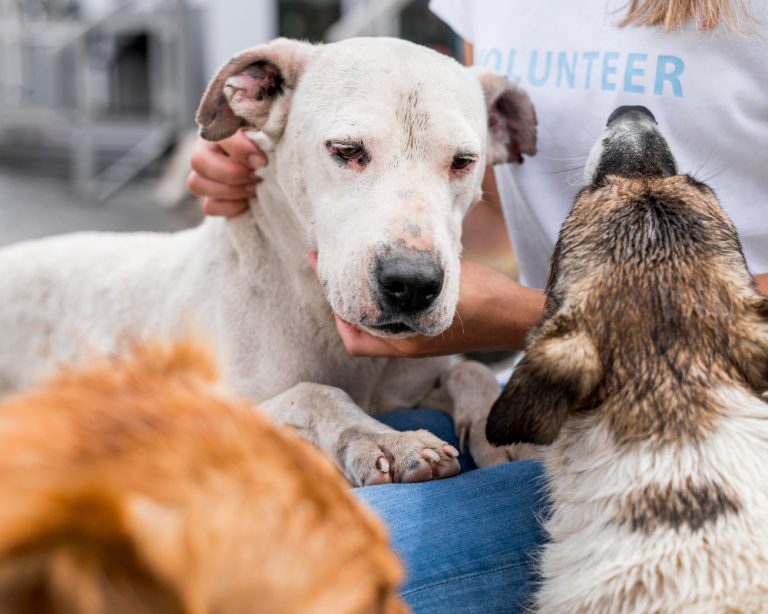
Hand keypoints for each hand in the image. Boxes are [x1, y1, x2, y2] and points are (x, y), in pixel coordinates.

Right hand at [187, 129, 266, 216]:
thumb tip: (269, 132)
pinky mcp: (211, 198)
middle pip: (198, 161)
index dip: (237, 149)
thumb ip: (264, 124)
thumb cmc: (273, 140)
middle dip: (231, 173)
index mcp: (219, 125)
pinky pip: (209, 206)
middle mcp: (206, 149)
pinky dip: (230, 207)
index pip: (214, 132)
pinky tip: (248, 202)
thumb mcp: (270, 127)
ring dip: (230, 191)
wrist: (276, 164)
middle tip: (256, 177)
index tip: (261, 161)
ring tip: (254, 188)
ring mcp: (204, 175)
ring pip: (196, 184)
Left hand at [309, 253, 544, 357]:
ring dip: (361, 302)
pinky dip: (380, 304)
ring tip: (352, 268)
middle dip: (341, 301)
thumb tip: (378, 262)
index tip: (324, 272)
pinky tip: (383, 278)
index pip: (351, 334)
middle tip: (331, 266)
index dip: (334, 304)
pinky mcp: (428, 334)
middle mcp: (406, 347)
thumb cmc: (483, 298)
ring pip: (374, 326)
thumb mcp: (439, 283)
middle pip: (357, 331)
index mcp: (404, 342)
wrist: (515, 316)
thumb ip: (407, 279)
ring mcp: (417, 342)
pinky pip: (392, 322)